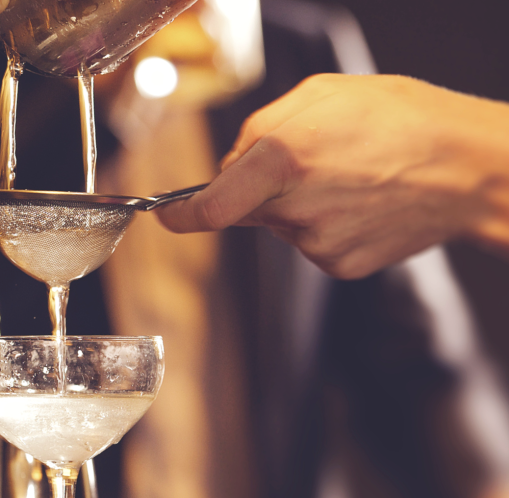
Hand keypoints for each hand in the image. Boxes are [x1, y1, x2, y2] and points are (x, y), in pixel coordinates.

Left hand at [156, 74, 508, 277]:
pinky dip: (322, 225)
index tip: (167, 217)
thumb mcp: (323, 95)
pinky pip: (310, 243)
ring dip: (297, 204)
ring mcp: (317, 244)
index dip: (182, 216)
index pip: (211, 207)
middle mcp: (295, 209)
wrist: (468, 170)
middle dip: (260, 189)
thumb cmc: (402, 120)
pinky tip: (358, 204)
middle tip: (310, 162)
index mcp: (284, 159)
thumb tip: (228, 168)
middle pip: (248, 209)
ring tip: (349, 178)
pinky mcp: (338, 265)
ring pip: (281, 226)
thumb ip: (260, 130)